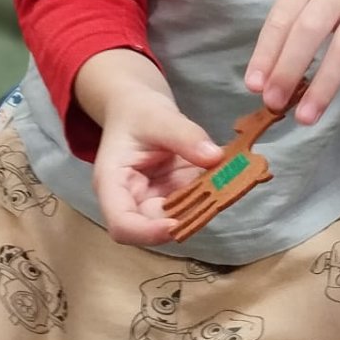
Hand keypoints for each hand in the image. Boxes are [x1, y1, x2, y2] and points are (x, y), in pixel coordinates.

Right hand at [77, 51, 221, 247]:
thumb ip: (184, 136)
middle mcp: (131, 199)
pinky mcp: (174, 195)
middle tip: (216, 195)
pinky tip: (227, 178)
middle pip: (153, 226)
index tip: (177, 225)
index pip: (121, 224)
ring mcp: (155, 200)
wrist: (139, 107)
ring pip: (178, 219)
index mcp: (112, 184)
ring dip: (202, 207)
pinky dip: (210, 195)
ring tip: (226, 182)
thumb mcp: (158, 116)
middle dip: (184, 218)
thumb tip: (215, 157)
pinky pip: (193, 203)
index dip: (148, 233)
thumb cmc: (137, 112)